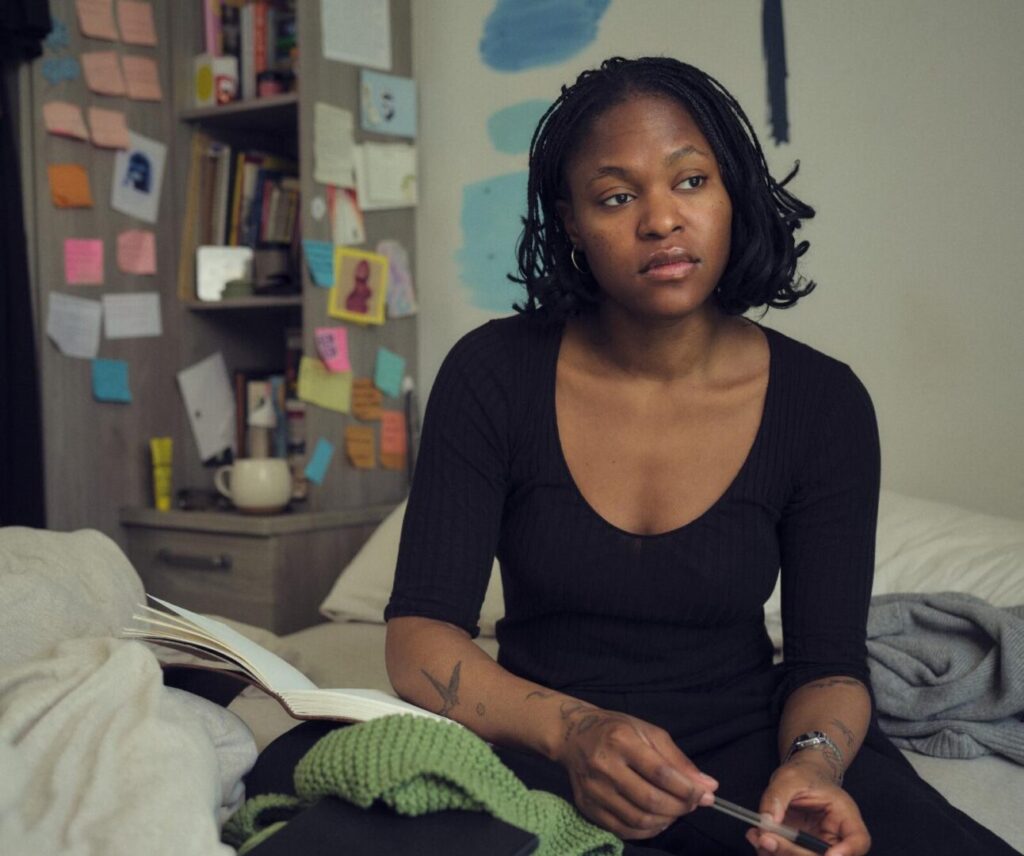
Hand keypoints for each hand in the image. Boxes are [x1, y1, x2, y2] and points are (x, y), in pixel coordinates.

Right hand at [551, 703, 718, 839]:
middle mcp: (603, 765)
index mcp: (620, 740)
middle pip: (650, 799)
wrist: (573, 735)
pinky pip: (622, 830)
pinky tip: (657, 820)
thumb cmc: (616, 729)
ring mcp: (593, 789)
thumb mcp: (648, 732)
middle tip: (693, 804)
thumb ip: (678, 760)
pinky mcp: (587, 807)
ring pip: (637, 819)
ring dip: (666, 820)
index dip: (687, 789)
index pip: (660, 772)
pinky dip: (646, 831)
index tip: (705, 795)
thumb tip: (708, 786)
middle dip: (680, 807)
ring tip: (676, 811)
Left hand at [745, 758, 869, 855]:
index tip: (828, 854)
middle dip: (793, 852)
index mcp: (845, 815)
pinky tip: (756, 837)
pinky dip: (770, 853)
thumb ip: (778, 797)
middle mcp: (836, 838)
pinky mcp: (800, 851)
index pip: (859, 840)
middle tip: (766, 838)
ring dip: (778, 854)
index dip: (847, 851)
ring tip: (757, 835)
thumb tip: (767, 821)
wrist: (798, 779)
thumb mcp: (790, 777)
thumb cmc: (802, 775)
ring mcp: (818, 848)